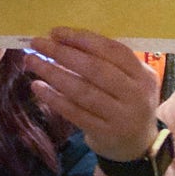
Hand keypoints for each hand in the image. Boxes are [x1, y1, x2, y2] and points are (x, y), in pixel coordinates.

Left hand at [27, 27, 158, 161]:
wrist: (136, 143)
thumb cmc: (124, 100)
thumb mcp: (126, 79)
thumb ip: (103, 60)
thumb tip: (60, 38)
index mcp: (143, 74)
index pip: (112, 50)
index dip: (82, 39)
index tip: (55, 32)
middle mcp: (136, 95)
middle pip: (95, 69)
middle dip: (62, 53)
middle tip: (37, 43)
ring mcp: (121, 116)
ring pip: (82, 91)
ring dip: (53, 73)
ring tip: (31, 60)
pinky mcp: (105, 133)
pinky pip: (74, 113)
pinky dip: (53, 98)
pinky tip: (37, 86)